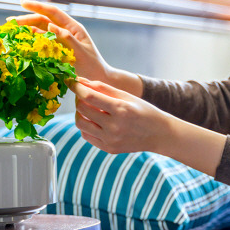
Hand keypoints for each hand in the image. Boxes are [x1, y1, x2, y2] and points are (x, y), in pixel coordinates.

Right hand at [9, 0, 107, 80]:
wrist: (98, 82)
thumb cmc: (92, 68)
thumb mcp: (80, 53)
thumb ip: (66, 38)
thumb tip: (51, 26)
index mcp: (73, 28)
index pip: (53, 13)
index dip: (37, 7)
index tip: (22, 3)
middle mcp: (66, 32)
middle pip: (43, 21)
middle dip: (26, 19)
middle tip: (9, 23)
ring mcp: (61, 42)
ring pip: (41, 31)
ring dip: (26, 30)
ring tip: (11, 31)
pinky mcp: (57, 52)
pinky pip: (42, 43)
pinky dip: (31, 41)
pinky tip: (21, 43)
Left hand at [69, 77, 225, 175]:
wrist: (159, 134)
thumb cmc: (142, 110)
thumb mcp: (126, 96)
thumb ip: (102, 88)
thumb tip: (80, 81)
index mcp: (121, 109)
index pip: (89, 96)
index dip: (76, 87)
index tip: (70, 81)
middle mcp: (115, 126)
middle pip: (82, 109)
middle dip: (79, 99)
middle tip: (83, 95)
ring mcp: (111, 140)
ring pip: (80, 123)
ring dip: (79, 113)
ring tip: (88, 108)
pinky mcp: (108, 149)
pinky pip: (86, 135)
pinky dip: (86, 125)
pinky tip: (94, 120)